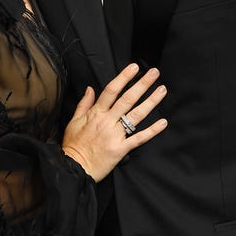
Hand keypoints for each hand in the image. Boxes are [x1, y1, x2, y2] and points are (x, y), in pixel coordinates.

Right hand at [61, 65, 166, 181]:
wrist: (74, 168)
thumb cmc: (73, 145)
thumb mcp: (73, 121)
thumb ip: (84, 104)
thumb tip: (90, 88)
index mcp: (95, 113)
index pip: (111, 90)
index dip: (124, 77)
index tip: (134, 67)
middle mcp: (107, 121)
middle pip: (127, 99)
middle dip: (142, 84)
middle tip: (154, 73)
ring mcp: (115, 135)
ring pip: (136, 115)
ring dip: (151, 102)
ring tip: (162, 90)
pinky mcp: (121, 149)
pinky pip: (139, 138)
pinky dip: (152, 131)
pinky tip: (163, 122)